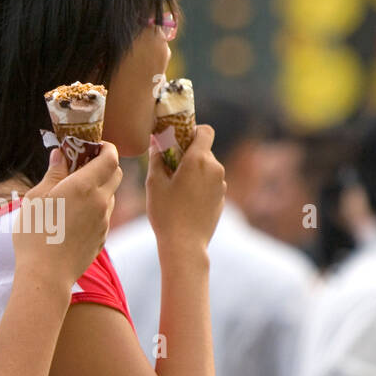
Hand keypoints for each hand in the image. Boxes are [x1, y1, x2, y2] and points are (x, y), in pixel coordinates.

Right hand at [13, 145, 121, 289]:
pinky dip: (96, 208)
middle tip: (83, 165)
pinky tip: (75, 215)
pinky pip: (104, 216)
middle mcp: (100, 201)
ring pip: (110, 195)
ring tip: (75, 193)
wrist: (46, 274)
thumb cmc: (35, 234)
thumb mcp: (37, 198)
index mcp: (84, 186)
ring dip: (99, 188)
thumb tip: (60, 155)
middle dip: (105, 165)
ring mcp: (104, 222)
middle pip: (116, 174)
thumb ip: (53, 174)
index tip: (93, 145)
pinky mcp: (102, 238)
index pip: (110, 157)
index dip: (106, 147)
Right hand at [146, 123, 225, 253]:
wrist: (185, 245)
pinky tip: (185, 202)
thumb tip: (156, 144)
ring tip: (176, 189)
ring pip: (207, 169)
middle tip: (170, 168)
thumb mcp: (154, 183)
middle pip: (204, 151)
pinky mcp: (222, 199)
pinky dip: (200, 186)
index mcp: (198, 160)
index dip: (192, 132)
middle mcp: (215, 169)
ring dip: (194, 172)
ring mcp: (221, 185)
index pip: (205, 131)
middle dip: (189, 155)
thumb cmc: (166, 213)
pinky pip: (211, 184)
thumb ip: (156, 159)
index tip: (178, 142)